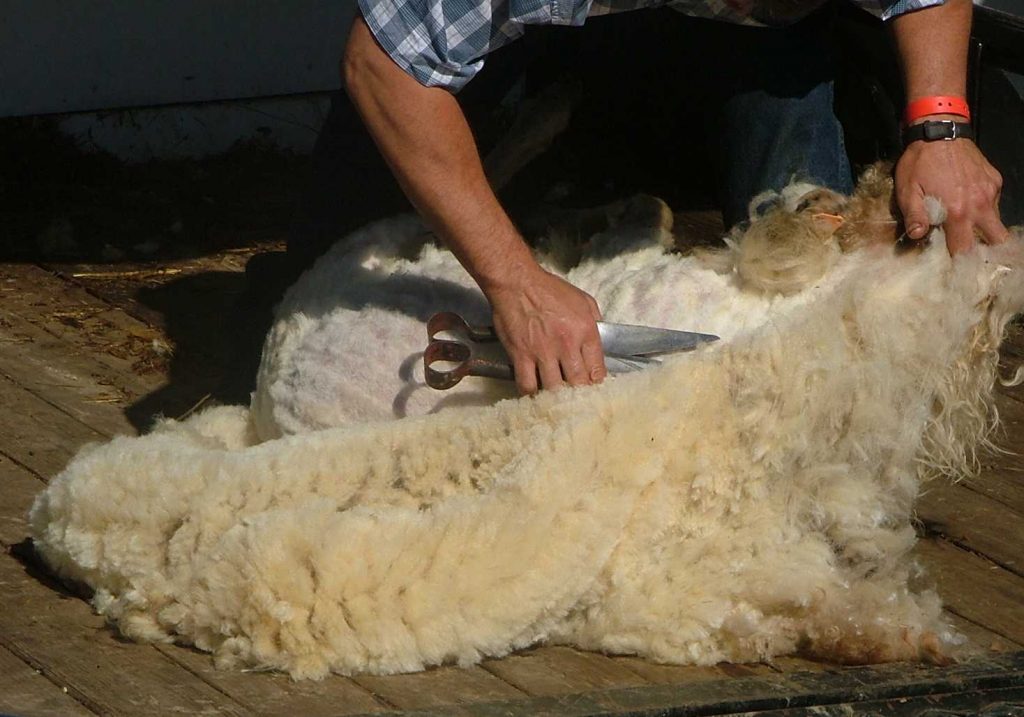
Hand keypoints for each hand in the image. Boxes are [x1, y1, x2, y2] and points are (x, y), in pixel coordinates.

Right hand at [485, 266, 605, 394]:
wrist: (517, 283)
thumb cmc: (550, 289)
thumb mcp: (583, 300)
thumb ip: (595, 323)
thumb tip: (598, 345)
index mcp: (585, 331)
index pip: (598, 370)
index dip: (596, 385)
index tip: (593, 390)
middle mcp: (566, 345)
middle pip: (578, 384)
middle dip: (579, 395)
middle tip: (576, 399)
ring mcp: (542, 352)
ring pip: (554, 389)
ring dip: (556, 396)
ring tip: (556, 399)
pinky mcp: (521, 356)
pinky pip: (527, 385)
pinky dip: (531, 393)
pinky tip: (534, 393)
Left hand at [895, 134, 1008, 254]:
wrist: (940, 131)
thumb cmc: (919, 162)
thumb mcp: (908, 190)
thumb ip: (914, 216)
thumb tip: (918, 237)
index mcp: (957, 212)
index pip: (965, 249)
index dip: (960, 260)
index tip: (954, 266)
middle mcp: (980, 205)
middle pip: (996, 240)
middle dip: (986, 250)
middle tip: (971, 251)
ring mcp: (991, 192)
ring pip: (996, 221)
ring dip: (984, 228)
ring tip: (966, 227)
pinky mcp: (995, 180)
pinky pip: (994, 202)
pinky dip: (984, 207)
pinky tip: (967, 202)